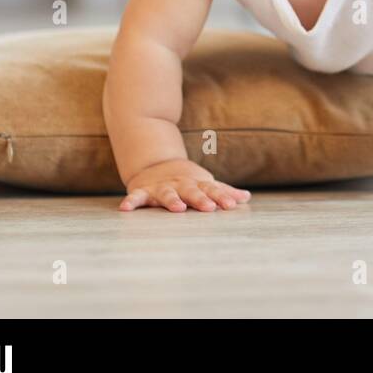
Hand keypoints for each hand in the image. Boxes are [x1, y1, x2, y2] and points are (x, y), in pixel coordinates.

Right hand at [119, 158, 251, 212]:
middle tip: (209, 208)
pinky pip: (136, 197)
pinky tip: (125, 209)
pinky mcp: (143, 191)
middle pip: (192, 191)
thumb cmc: (187, 180)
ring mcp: (162, 187)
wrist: (156, 163)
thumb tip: (247, 197)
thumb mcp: (205, 183)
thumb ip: (224, 191)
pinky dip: (131, 202)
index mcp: (197, 184)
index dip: (223, 197)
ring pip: (167, 194)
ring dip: (172, 200)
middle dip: (201, 199)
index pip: (212, 189)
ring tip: (178, 209)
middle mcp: (180, 184)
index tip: (232, 205)